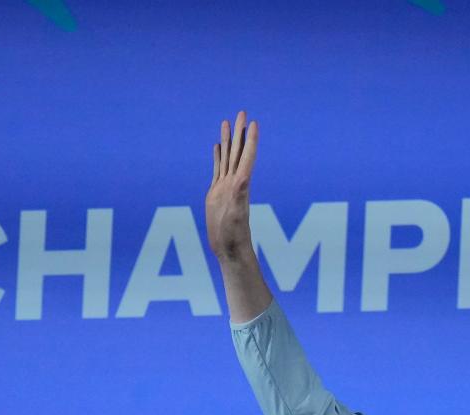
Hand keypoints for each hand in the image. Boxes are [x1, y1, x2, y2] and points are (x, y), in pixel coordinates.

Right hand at [206, 111, 258, 260]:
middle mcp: (234, 182)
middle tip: (242, 112)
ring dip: (228, 140)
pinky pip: (217, 169)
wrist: (228, 248)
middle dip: (239, 132)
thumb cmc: (233, 235)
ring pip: (227, 157)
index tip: (254, 123)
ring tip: (227, 122)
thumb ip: (238, 197)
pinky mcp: (216, 192)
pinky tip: (218, 146)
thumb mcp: (235, 215)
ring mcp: (224, 186)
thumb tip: (243, 179)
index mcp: (240, 185)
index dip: (250, 140)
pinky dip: (218, 156)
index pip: (247, 157)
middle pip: (237, 152)